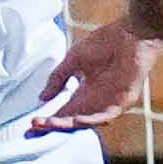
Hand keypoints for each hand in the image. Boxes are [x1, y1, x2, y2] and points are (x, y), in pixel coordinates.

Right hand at [35, 16, 155, 134]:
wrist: (132, 34)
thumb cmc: (105, 43)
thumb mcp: (73, 60)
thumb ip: (58, 78)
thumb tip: (42, 98)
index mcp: (84, 93)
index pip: (63, 111)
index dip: (48, 119)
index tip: (31, 124)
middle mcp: (96, 102)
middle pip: (71, 120)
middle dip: (52, 126)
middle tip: (34, 130)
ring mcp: (109, 103)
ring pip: (86, 121)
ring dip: (67, 124)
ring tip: (49, 124)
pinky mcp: (123, 101)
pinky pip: (105, 116)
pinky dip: (90, 120)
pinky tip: (75, 119)